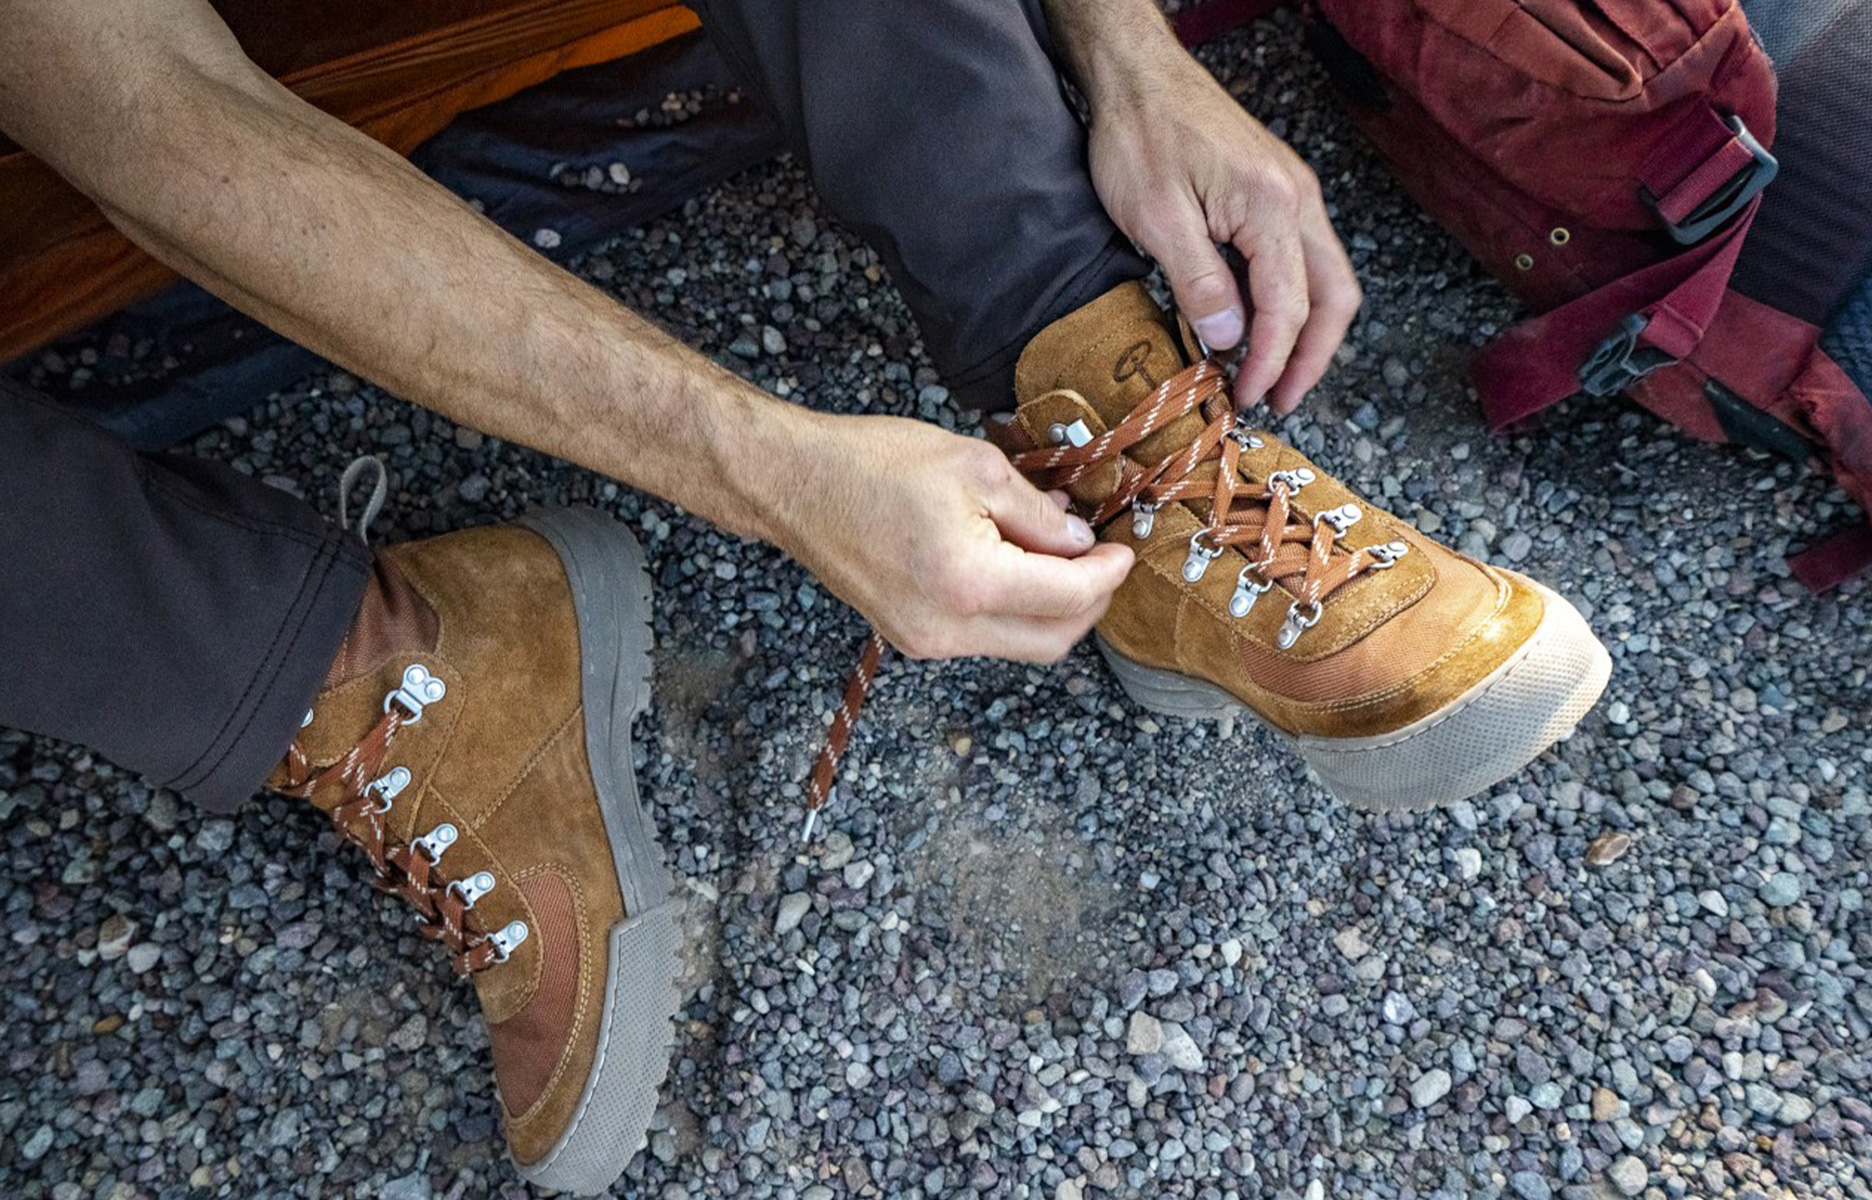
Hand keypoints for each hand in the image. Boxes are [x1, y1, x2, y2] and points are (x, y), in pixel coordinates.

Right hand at [770, 415, 1134, 661]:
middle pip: (1053, 641)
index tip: (1122, 548)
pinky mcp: (910, 638)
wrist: (794, 486)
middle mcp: (949, 629)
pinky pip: (984, 638)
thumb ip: (1037, 511)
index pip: (1070, 596)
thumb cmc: (873, 464)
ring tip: (1051, 551)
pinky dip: (1011, 609)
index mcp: (971, 582)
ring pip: (1020, 645)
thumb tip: (1077, 542)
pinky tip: (1009, 562)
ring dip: (1050, 607)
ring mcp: (926, 641)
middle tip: (1100, 559)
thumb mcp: (975, 466)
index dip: (1108, 573)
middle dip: (1089, 603)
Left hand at [1085, 47, 1361, 413]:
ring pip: (1325, 278)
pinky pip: (1300, 258)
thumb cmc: (1140, 135)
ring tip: (1272, 374)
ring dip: (1306, 331)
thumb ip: (1198, 281)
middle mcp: (1298, 199)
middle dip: (1312, 356)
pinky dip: (1288, 300)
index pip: (1289, 307)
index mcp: (1272, 207)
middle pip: (1335, 296)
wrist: (1137, 75)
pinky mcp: (1277, 193)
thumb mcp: (1156, 216)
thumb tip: (1230, 337)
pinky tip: (1256, 326)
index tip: (1246, 396)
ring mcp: (1293, 194)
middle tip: (1279, 399)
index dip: (1272, 362)